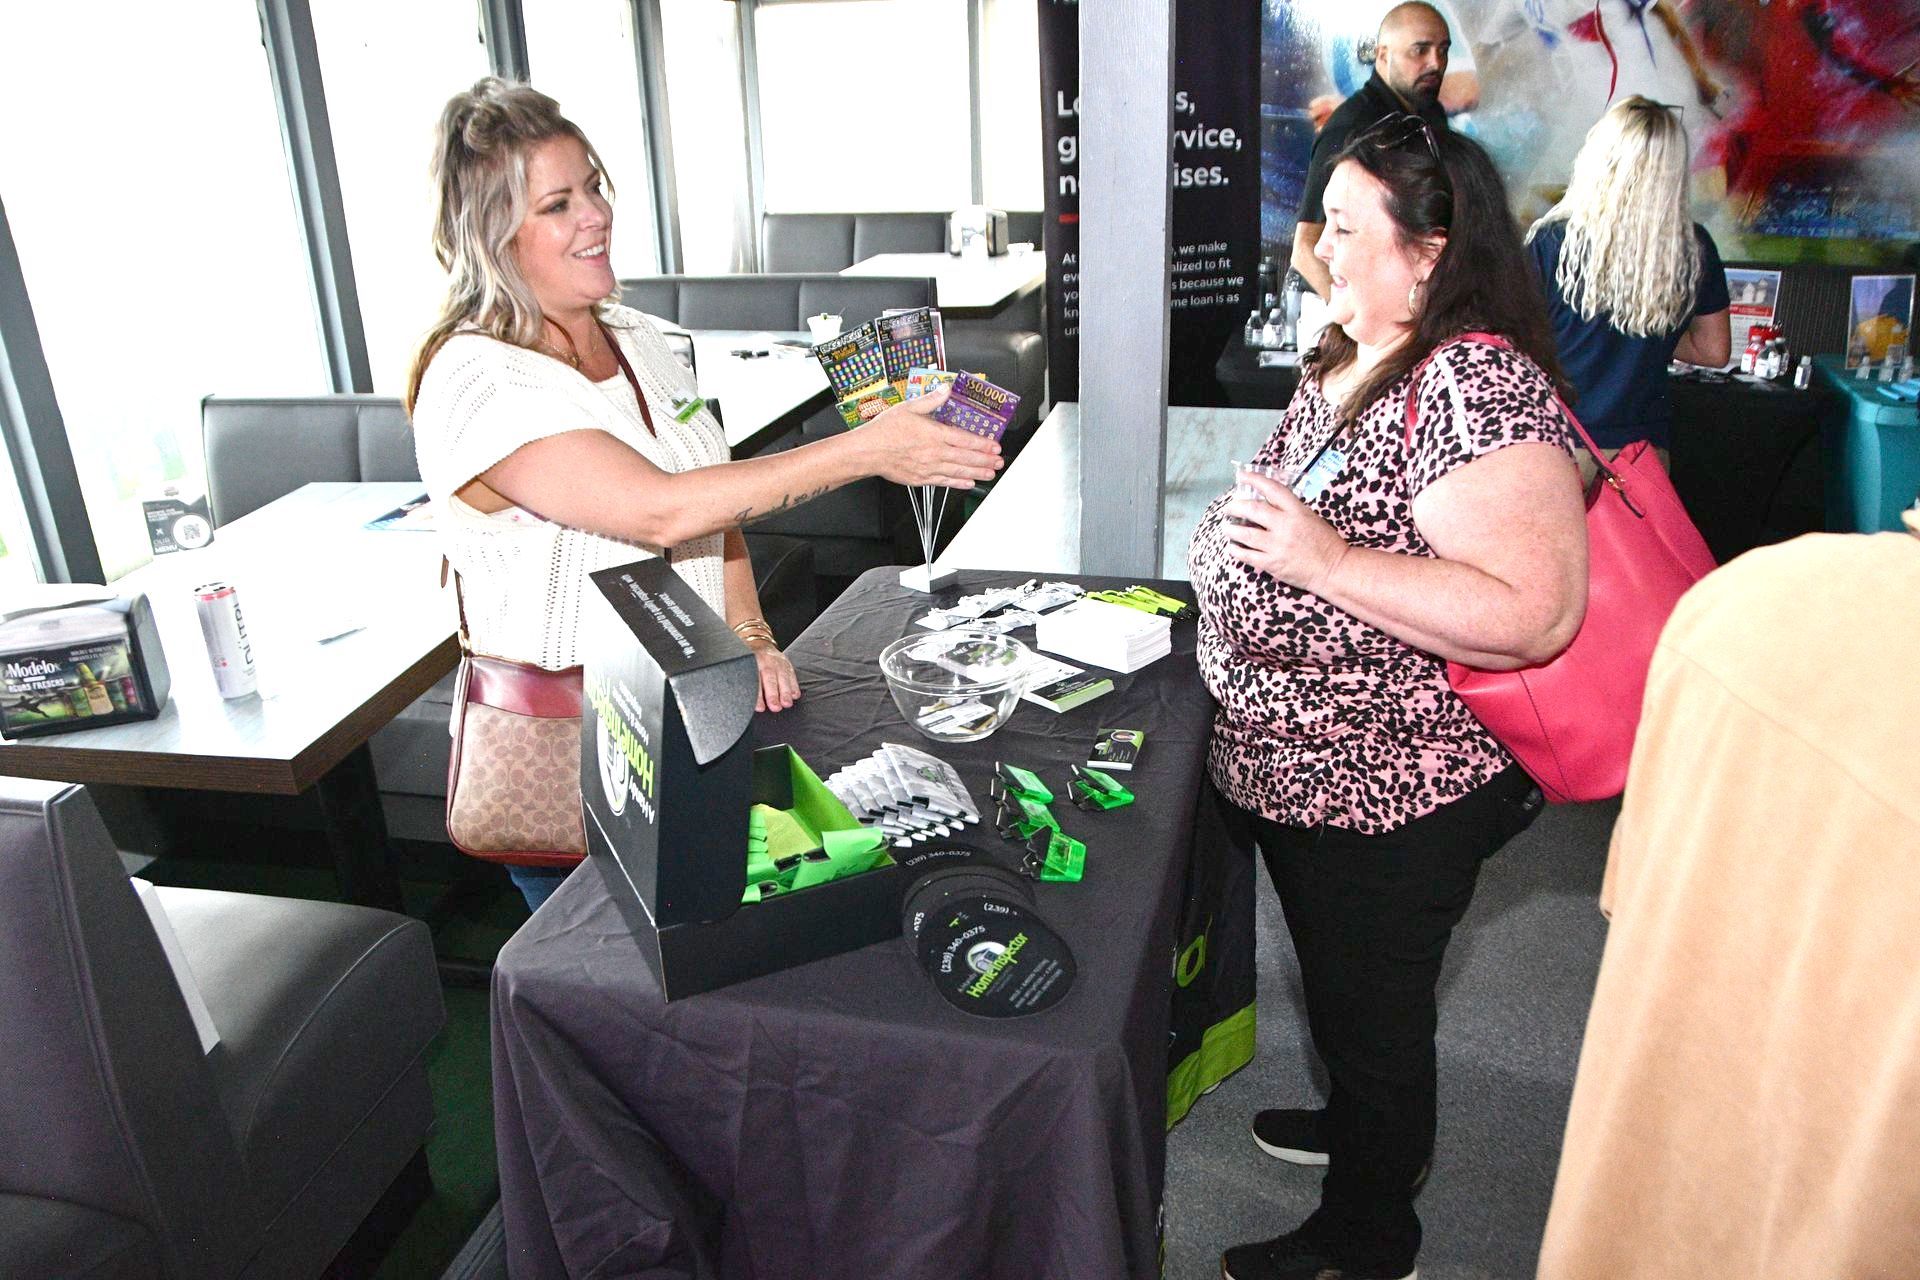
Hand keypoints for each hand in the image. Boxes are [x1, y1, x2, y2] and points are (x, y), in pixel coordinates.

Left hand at [751, 641, 799, 712]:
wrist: (760, 645)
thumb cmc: (749, 662)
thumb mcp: (742, 668)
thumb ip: (744, 683)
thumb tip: (744, 702)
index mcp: (751, 663)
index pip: (754, 680)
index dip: (757, 695)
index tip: (760, 708)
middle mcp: (765, 662)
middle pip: (769, 678)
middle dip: (773, 694)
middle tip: (776, 707)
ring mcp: (778, 662)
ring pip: (782, 677)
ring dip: (785, 692)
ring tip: (787, 704)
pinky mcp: (787, 664)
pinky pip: (792, 674)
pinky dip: (794, 685)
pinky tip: (795, 695)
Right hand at [863, 388, 1004, 488]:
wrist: (868, 451)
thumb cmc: (885, 430)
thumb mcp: (909, 407)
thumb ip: (931, 400)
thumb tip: (946, 389)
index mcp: (934, 433)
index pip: (965, 439)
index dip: (982, 443)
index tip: (994, 445)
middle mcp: (934, 452)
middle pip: (966, 457)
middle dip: (985, 460)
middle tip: (999, 462)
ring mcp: (928, 467)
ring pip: (958, 471)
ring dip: (977, 472)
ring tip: (991, 474)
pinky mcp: (921, 478)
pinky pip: (944, 482)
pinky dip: (958, 483)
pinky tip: (968, 482)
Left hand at [1222, 469, 1348, 593]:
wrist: (1334, 569)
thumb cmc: (1325, 543)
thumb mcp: (1311, 518)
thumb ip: (1290, 510)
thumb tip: (1267, 502)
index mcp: (1297, 511)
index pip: (1272, 489)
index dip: (1254, 480)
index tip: (1242, 476)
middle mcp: (1285, 526)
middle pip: (1253, 510)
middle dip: (1236, 506)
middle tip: (1229, 508)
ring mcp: (1278, 545)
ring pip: (1245, 534)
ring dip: (1231, 529)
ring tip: (1226, 527)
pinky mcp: (1273, 564)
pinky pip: (1247, 556)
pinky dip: (1236, 550)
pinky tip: (1232, 547)